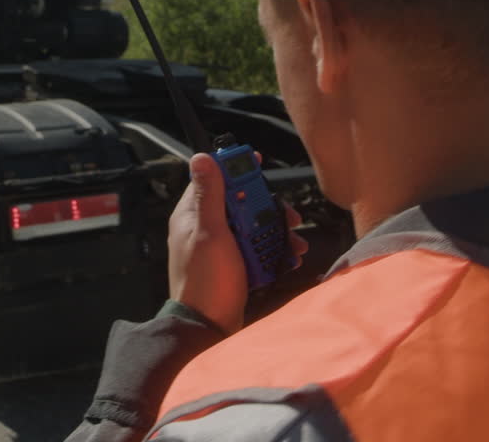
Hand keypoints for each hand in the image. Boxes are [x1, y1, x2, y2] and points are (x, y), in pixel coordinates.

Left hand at [167, 153, 307, 335]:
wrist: (209, 329)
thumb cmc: (206, 281)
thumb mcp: (210, 233)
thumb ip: (209, 196)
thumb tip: (200, 157)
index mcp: (192, 215)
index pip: (213, 179)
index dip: (235, 168)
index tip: (258, 162)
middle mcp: (204, 228)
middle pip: (240, 202)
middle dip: (268, 206)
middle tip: (291, 215)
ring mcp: (219, 247)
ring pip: (253, 226)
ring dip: (276, 231)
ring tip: (296, 243)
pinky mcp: (233, 265)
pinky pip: (256, 249)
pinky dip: (273, 251)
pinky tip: (290, 258)